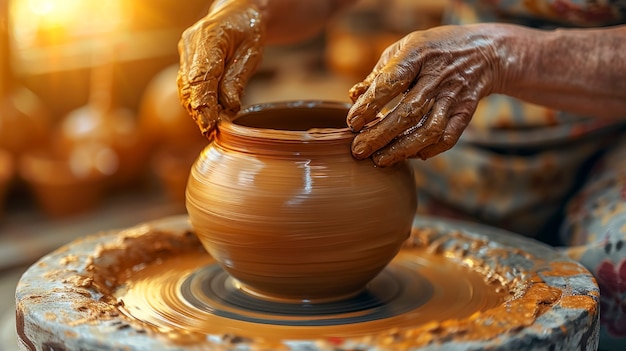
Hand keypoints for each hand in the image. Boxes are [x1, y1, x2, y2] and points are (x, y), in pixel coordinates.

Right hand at [177, 0, 265, 139]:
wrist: (239, 12)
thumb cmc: (248, 30)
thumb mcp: (252, 53)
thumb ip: (238, 80)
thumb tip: (229, 108)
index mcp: (209, 37)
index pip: (202, 78)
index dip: (205, 105)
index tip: (211, 126)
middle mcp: (191, 44)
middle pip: (189, 86)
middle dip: (200, 112)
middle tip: (212, 133)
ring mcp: (186, 52)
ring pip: (186, 89)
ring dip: (197, 110)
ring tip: (212, 128)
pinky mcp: (187, 61)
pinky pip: (188, 86)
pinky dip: (198, 102)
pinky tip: (208, 116)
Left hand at [347, 25, 503, 165]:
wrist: (483, 51)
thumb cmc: (432, 50)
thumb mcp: (405, 49)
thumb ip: (379, 74)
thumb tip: (353, 97)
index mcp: (418, 55)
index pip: (391, 83)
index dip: (370, 105)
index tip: (352, 123)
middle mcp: (438, 77)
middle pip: (408, 112)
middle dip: (380, 135)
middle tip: (358, 150)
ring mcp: (454, 97)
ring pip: (429, 130)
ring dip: (402, 149)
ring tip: (379, 160)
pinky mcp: (465, 113)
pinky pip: (448, 138)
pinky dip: (428, 151)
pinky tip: (409, 156)